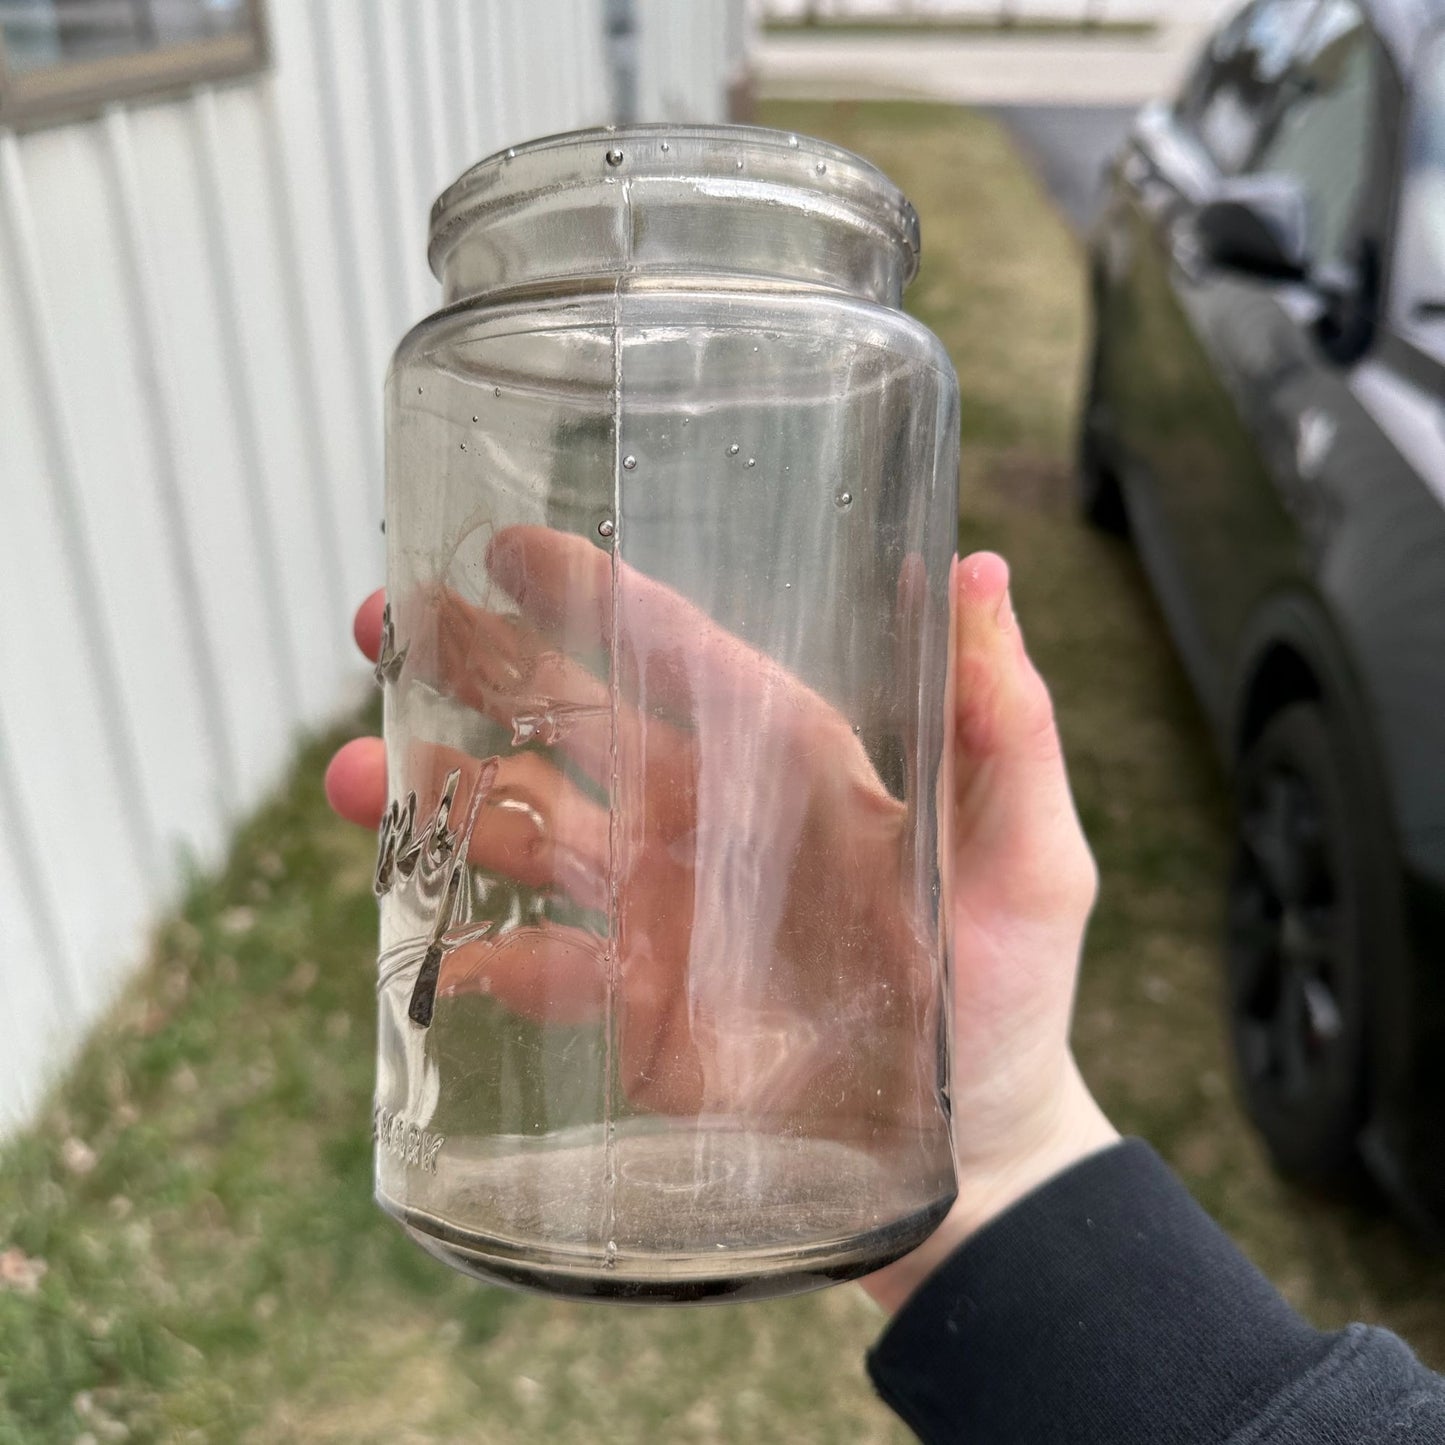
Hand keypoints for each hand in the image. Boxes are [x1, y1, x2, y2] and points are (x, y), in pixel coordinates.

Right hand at [327, 535, 1117, 1307]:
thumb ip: (1003, 724)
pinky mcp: (636, 1005)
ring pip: (528, 831)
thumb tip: (980, 567)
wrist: (973, 1154)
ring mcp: (660, 911)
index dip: (596, 600)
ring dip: (442, 801)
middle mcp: (706, 820)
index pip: (678, 657)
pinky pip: (540, 969)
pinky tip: (440, 951)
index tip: (509, 549)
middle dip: (473, 672)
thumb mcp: (1030, 856)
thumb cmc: (1011, 997)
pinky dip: (487, 956)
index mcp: (787, 762)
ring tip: (357, 781)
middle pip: (570, 723)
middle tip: (382, 626)